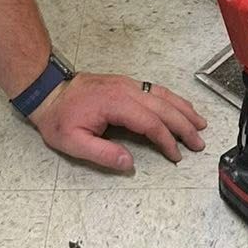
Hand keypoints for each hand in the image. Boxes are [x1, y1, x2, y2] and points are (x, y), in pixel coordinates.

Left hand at [30, 72, 207, 174]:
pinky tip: (180, 107)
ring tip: (200, 123)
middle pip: (163, 107)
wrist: (48, 90)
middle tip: (199, 142)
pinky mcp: (125, 83)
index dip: (166, 140)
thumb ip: (102, 154)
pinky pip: (155, 90)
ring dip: (183, 109)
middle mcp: (126, 90)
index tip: (176, 156)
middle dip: (184, 125)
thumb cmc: (58, 117)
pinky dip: (172, 99)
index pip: (150, 122)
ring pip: (163, 95)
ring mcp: (127, 84)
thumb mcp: (73, 142)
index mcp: (115, 104)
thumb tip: (128, 164)